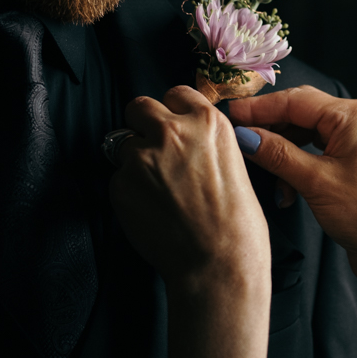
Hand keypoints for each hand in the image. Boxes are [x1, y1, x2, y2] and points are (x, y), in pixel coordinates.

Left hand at [109, 85, 271, 297]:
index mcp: (207, 122)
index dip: (172, 111)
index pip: (175, 93)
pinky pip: (119, 179)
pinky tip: (151, 210)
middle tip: (153, 150)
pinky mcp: (121, 184)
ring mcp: (142, 157)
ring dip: (136, 162)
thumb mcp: (235, 164)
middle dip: (143, 124)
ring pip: (125, 145)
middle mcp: (172, 131)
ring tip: (157, 191)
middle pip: (139, 106)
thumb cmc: (237, 225)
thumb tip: (186, 140)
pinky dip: (130, 192)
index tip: (172, 125)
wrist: (218, 263)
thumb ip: (205, 142)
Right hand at [228, 86, 356, 355]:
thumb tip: (244, 136)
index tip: (231, 114)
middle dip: (269, 128)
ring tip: (269, 179)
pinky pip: (316, 153)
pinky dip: (297, 167)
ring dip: (282, 154)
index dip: (259, 108)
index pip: (296, 100)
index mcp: (354, 116)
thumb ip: (276, 154)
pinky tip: (287, 191)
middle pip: (301, 113)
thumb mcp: (314, 181)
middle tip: (239, 139)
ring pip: (306, 135)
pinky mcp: (354, 164)